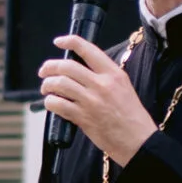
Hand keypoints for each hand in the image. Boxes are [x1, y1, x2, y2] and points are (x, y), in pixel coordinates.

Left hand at [40, 35, 157, 165]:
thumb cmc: (131, 116)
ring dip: (47, 85)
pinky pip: (58, 104)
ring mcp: (91, 101)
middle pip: (67, 66)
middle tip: (44, 72)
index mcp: (113, 74)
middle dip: (49, 67)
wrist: (138, 141)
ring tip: (46, 89)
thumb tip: (82, 70)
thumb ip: (105, 76)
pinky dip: (50, 102)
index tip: (58, 42)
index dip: (69, 41)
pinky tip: (51, 103)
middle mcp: (101, 84)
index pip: (88, 49)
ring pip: (59, 84)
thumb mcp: (124, 87)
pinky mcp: (83, 118)